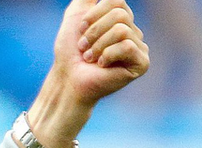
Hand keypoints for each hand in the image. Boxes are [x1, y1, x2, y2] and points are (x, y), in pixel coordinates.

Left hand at [23, 0, 150, 147]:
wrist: (67, 79)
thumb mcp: (75, 16)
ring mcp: (140, 47)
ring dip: (98, 45)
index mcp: (121, 20)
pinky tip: (102, 66)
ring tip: (90, 58)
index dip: (93, 16)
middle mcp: (134, 31)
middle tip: (84, 48)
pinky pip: (127, 46)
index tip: (80, 31)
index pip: (117, 1)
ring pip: (121, 30)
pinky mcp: (142, 63)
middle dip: (94, 31)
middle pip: (120, 14)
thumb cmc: (70, 52)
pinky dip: (107, 55)